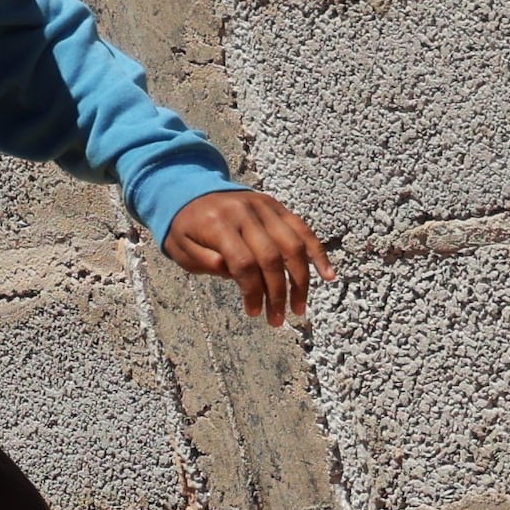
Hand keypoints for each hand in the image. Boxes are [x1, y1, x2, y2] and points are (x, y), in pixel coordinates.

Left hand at [164, 188, 333, 326]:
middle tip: (277, 319)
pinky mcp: (277, 207)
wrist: (190, 190)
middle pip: (271, 257)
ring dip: (300, 281)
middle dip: (277, 293)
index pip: (244, 262)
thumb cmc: (185, 228)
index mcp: (218, 224)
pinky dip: (317, 253)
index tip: (254, 312)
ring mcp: (265, 207)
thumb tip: (232, 273)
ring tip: (299, 308)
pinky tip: (328, 275)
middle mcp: (246, 212)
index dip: (252, 291)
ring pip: (293, 245)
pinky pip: (303, 229)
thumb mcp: (181, 248)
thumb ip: (204, 261)